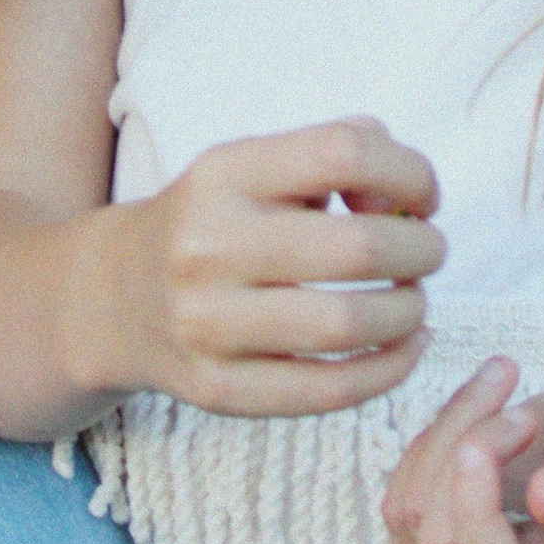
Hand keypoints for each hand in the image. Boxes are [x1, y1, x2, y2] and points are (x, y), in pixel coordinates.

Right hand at [103, 116, 443, 416]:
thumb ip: (340, 152)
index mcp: (223, 174)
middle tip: (428, 254)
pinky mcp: (217, 390)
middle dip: (422, 250)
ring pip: (349, 325)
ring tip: (414, 303)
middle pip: (360, 247)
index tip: (421, 197)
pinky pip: (327, 390)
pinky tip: (403, 349)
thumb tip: (405, 201)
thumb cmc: (216, 222)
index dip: (409, 172)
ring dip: (409, 313)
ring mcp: (208, 324)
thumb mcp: (256, 166)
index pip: (344, 154)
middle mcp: (208, 245)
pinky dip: (388, 371)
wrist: (114, 297)